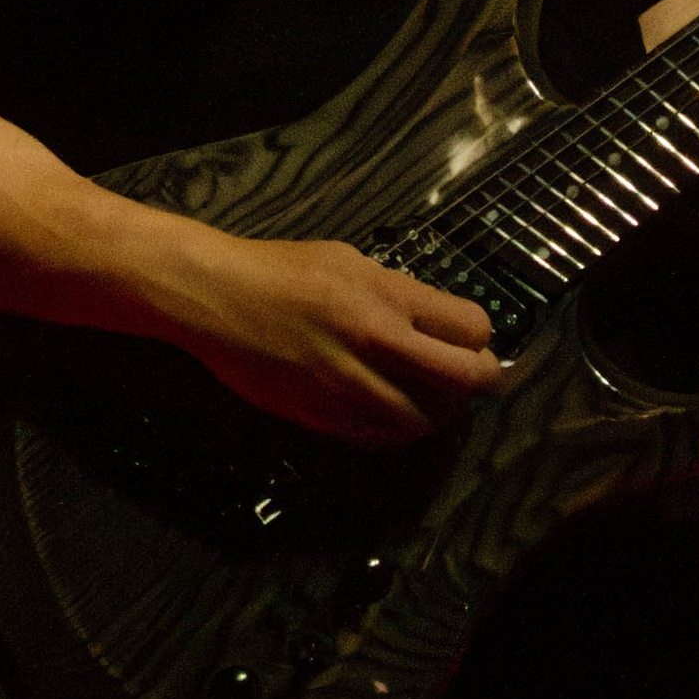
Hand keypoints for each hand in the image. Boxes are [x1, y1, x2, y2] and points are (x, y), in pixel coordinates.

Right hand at [148, 228, 502, 448]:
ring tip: (433, 399)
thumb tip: (435, 320)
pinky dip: (398, 430)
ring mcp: (348, 387)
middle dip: (482, 381)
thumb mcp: (350, 260)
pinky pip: (380, 438)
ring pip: (425, 420)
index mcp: (386, 297)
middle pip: (464, 380)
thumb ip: (397, 292)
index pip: (470, 328)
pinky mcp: (322, 417)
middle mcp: (375, 343)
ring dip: (439, 412)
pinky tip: (393, 413)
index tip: (473, 340)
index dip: (481, 337)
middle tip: (476, 379)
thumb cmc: (280, 270)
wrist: (216, 298)